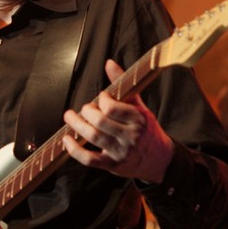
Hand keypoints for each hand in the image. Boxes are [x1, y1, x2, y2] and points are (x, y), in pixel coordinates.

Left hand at [62, 59, 173, 183]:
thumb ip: (123, 85)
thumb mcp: (140, 106)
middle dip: (86, 112)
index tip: (101, 98)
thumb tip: (109, 63)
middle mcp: (130, 136)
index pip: (113, 108)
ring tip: (70, 117)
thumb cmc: (147, 129)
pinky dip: (75, 150)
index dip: (102, 100)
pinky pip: (90, 159)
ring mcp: (121, 152)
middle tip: (84, 109)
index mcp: (138, 119)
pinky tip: (67, 140)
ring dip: (76, 126)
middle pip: (100, 122)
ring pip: (93, 137)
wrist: (160, 159)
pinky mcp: (112, 165)